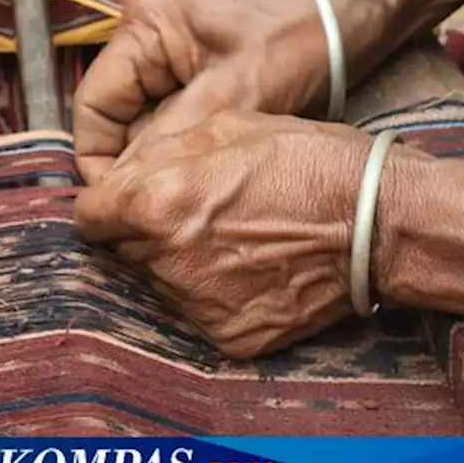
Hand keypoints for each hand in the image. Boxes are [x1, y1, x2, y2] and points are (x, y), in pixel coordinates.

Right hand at [72, 0, 330, 183]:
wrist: (341, 29)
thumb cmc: (295, 48)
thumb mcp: (231, 97)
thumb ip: (171, 139)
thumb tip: (124, 188)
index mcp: (144, 25)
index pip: (90, 104)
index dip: (98, 159)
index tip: (117, 203)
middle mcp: (141, 34)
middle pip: (111, 117)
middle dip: (131, 161)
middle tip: (155, 204)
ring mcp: (161, 54)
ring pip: (136, 125)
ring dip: (156, 158)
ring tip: (181, 191)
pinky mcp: (183, 72)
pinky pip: (162, 120)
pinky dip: (176, 148)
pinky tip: (197, 171)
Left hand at [74, 110, 413, 357]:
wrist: (375, 222)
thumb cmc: (306, 162)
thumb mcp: (224, 126)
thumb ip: (159, 153)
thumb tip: (123, 173)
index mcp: (154, 203)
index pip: (88, 217)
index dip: (106, 204)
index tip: (125, 200)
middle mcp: (165, 259)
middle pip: (124, 250)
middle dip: (144, 230)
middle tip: (193, 212)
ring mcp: (195, 304)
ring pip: (158, 282)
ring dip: (177, 262)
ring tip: (230, 237)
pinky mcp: (228, 335)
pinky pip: (197, 312)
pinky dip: (213, 293)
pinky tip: (250, 268)